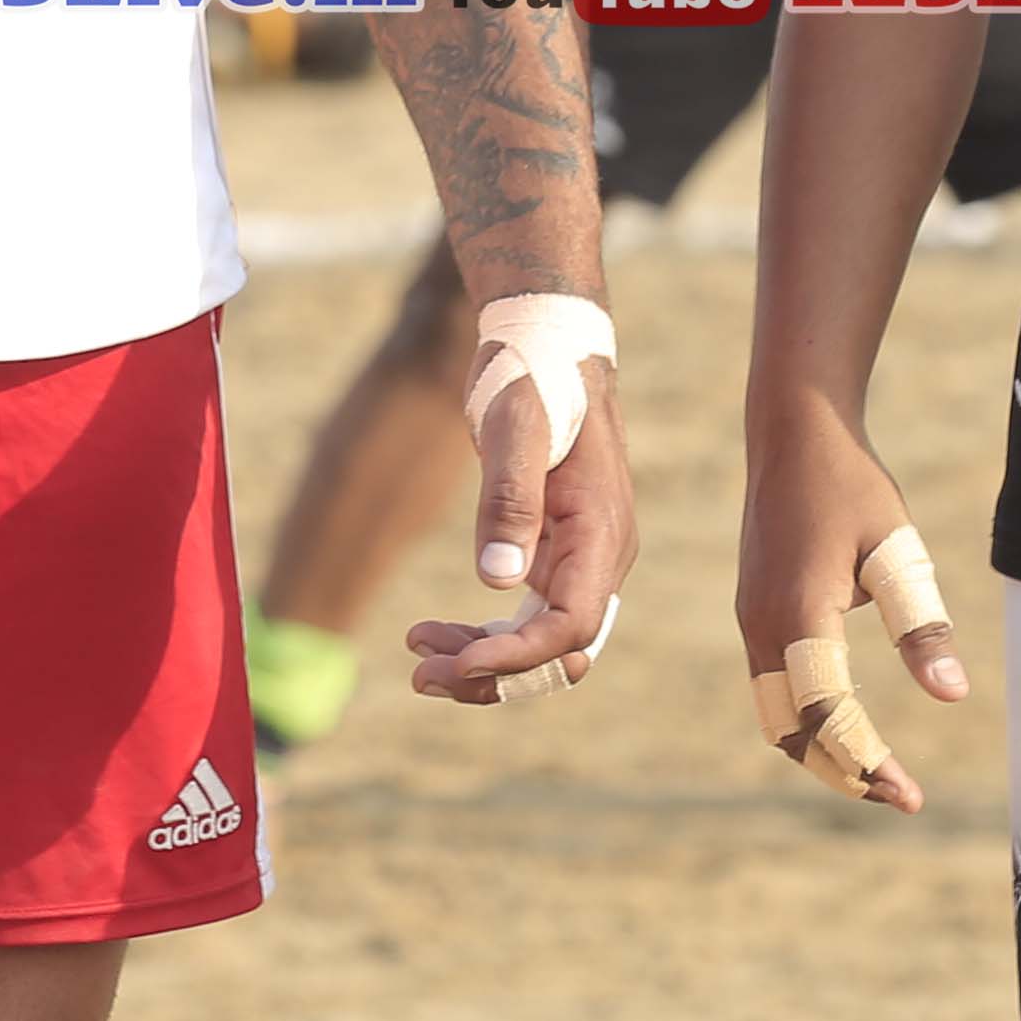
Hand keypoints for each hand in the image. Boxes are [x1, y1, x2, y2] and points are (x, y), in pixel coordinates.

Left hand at [408, 318, 636, 705]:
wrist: (544, 344)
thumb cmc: (532, 377)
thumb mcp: (515, 429)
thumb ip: (511, 501)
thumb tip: (498, 582)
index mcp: (602, 532)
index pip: (571, 625)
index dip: (518, 655)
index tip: (459, 660)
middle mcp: (600, 556)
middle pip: (559, 651)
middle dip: (495, 674)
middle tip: (420, 675)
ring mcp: (579, 559)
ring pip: (540, 643)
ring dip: (483, 662)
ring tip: (418, 661)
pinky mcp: (552, 555)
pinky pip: (524, 619)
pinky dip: (482, 635)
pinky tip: (432, 633)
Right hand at [733, 410, 970, 810]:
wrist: (794, 431)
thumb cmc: (852, 485)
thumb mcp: (898, 551)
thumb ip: (921, 626)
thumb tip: (953, 696)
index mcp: (798, 615)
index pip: (828, 715)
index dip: (869, 763)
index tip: (912, 798)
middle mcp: (763, 626)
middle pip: (791, 730)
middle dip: (843, 771)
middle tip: (899, 797)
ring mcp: (752, 619)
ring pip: (775, 714)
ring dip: (821, 751)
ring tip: (876, 773)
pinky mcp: (755, 611)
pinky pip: (772, 687)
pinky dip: (804, 720)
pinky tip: (845, 724)